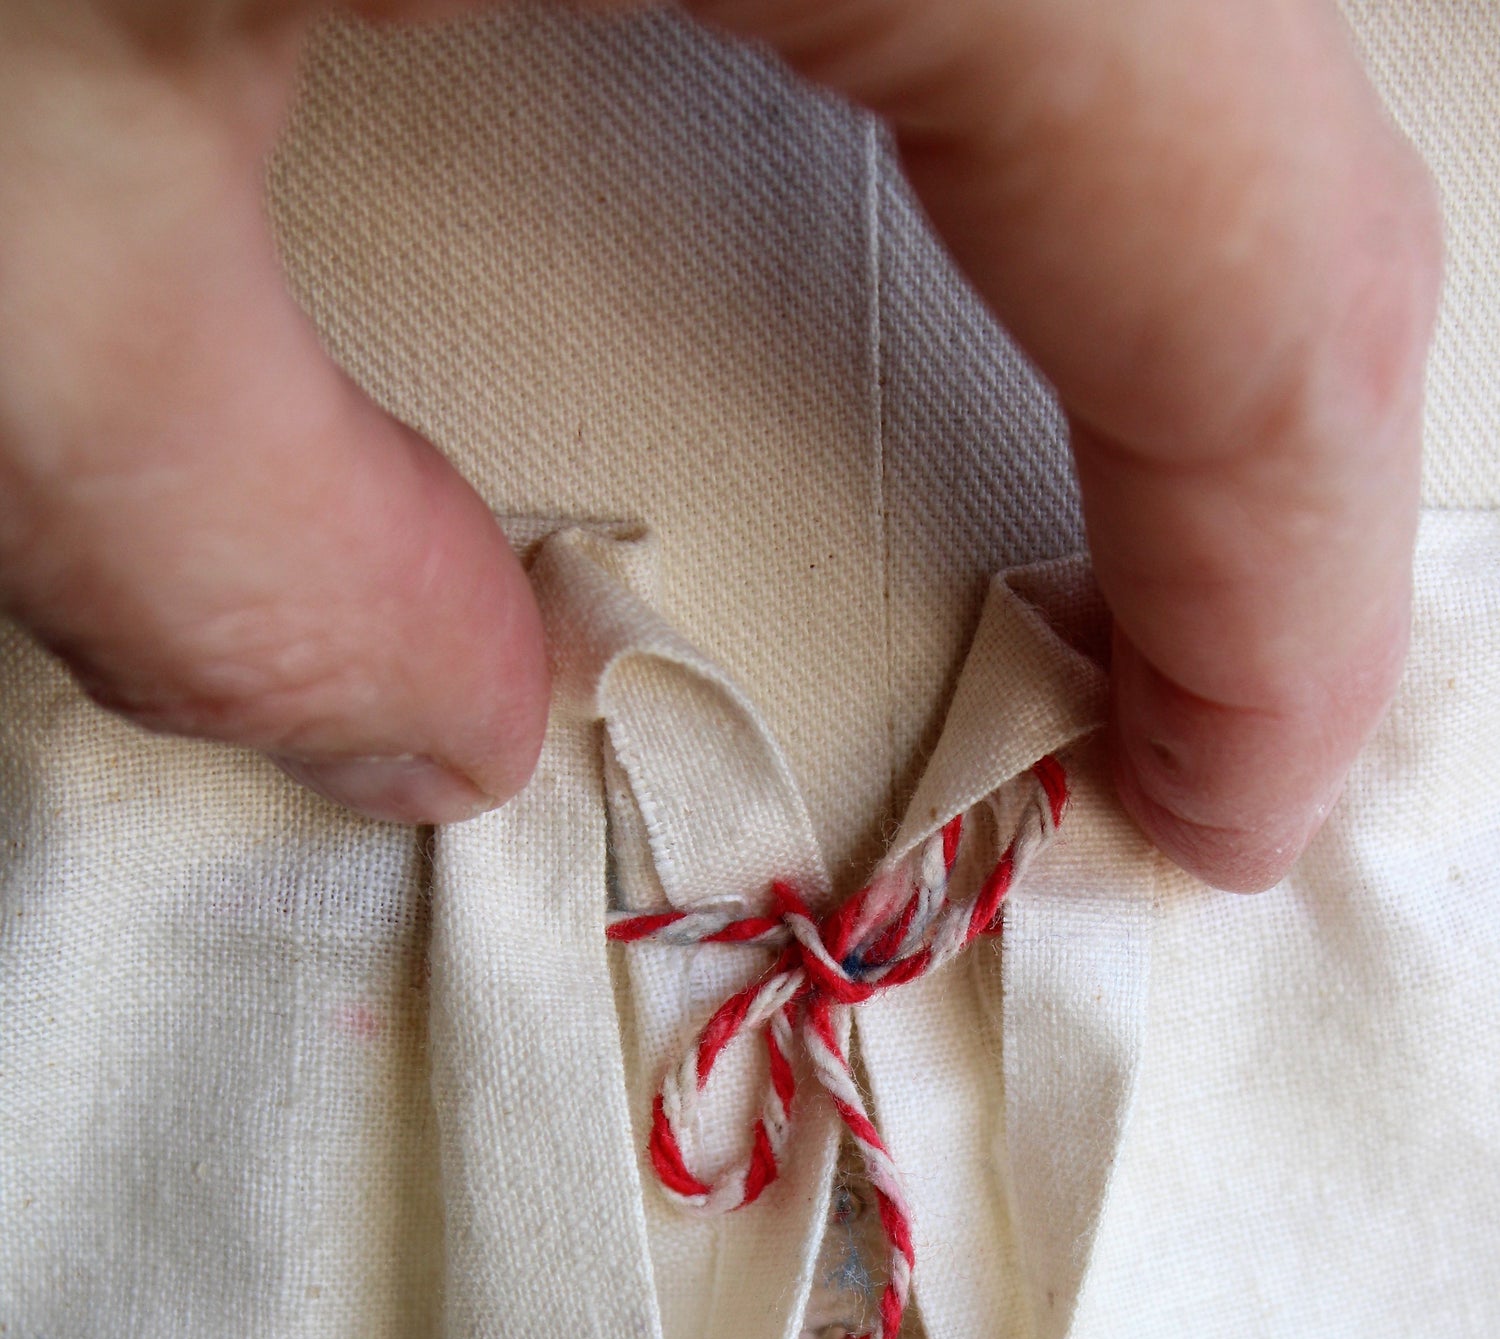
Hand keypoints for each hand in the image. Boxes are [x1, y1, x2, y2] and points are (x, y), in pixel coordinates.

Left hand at [0, 2, 1440, 888]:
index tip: (1221, 799)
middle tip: (1160, 674)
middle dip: (1243, 431)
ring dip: (1151, 247)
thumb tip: (425, 718)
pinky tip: (931, 190)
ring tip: (1088, 479)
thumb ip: (227, 531)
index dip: (1274, 582)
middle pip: (1256, 85)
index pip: (1236, 236)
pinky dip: (1013, 80)